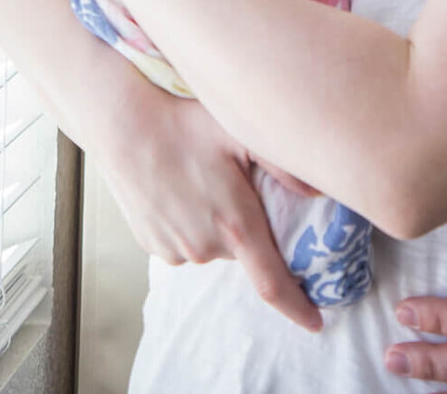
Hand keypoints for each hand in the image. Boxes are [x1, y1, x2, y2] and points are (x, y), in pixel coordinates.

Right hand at [97, 82, 322, 331]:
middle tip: (240, 187)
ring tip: (205, 180)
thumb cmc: (187, 125)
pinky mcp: (153, 246)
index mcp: (236, 225)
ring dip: (218, 224)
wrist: (126, 128)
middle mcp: (206, 247)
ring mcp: (176, 250)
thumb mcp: (242, 134)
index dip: (297, 306)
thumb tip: (319, 191)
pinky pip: (185, 242)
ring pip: (213, 245)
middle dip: (250, 228)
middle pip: (243, 250)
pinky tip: (182, 188)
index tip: (315, 322)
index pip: (273, 283)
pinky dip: (192, 223)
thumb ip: (284, 165)